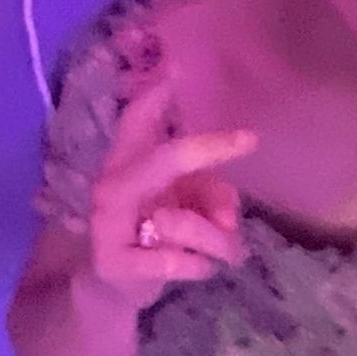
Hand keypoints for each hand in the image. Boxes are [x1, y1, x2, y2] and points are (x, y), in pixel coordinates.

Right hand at [86, 81, 253, 312]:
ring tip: (224, 253)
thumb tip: (228, 214)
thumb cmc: (157, 236)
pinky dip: (199, 267)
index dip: (157, 93)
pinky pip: (179, 261)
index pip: (137, 119)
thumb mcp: (191, 207)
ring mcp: (107, 223)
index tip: (180, 66)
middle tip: (249, 138)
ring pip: (182, 221)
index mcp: (128, 161)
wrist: (115, 289)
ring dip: (218, 240)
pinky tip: (194, 269)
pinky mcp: (114, 262)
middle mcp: (112, 184)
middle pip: (167, 158)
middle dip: (210, 147)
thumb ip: (211, 195)